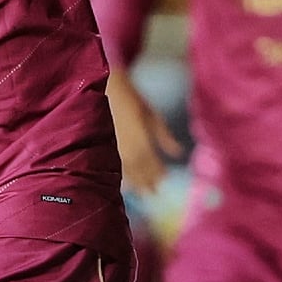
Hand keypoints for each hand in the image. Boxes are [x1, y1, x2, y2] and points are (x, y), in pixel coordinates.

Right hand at [107, 72, 181, 193]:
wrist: (102, 87)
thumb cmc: (130, 96)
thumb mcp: (151, 113)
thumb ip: (164, 135)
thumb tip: (179, 152)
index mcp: (141, 140)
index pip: (152, 164)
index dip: (158, 174)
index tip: (164, 181)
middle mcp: (127, 149)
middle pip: (139, 171)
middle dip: (147, 183)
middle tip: (154, 194)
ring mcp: (113, 149)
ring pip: (125, 171)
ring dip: (134, 183)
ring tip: (140, 193)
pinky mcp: (102, 146)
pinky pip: (111, 166)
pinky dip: (119, 175)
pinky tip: (121, 181)